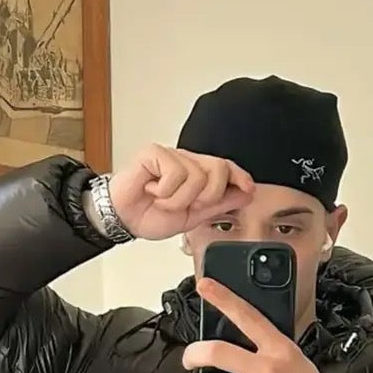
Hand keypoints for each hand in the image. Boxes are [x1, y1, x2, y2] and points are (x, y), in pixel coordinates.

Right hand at [108, 146, 252, 240]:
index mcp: (196, 174)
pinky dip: (165, 192)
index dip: (239, 176)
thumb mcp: (192, 217)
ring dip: (180, 200)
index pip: (225, 167)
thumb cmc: (150, 214)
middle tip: (189, 205)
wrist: (123, 218)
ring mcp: (171, 156)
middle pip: (218, 168)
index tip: (249, 189)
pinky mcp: (154, 153)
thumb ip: (218, 205)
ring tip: (164, 201)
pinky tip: (153, 191)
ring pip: (197, 176)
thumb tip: (244, 195)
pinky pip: (176, 174)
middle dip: (208, 196)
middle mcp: (186, 162)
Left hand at [183, 279, 361, 372]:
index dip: (222, 298)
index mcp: (280, 349)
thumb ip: (272, 352)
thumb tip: (246, 346)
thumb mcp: (298, 363)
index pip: (247, 316)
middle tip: (189, 360)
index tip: (204, 286)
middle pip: (214, 351)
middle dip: (192, 354)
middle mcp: (267, 369)